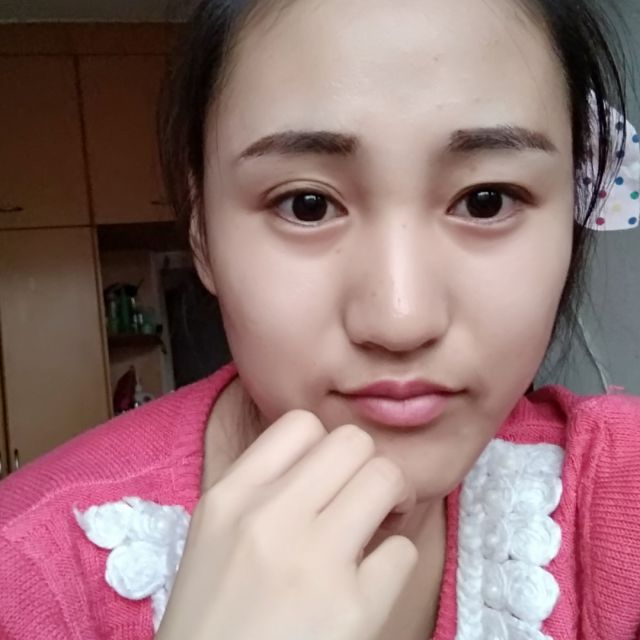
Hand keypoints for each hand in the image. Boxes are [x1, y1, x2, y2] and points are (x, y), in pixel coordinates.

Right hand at [156, 410, 417, 639]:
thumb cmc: (215, 623)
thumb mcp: (216, 539)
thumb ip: (263, 491)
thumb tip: (329, 464)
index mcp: (229, 498)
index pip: (300, 424)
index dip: (326, 447)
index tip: (330, 476)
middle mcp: (268, 518)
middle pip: (353, 442)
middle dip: (367, 466)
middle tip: (365, 500)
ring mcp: (313, 561)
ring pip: (386, 478)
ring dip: (393, 501)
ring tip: (378, 530)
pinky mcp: (353, 609)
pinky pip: (402, 551)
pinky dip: (393, 565)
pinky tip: (368, 586)